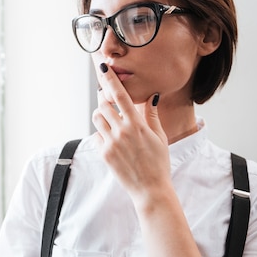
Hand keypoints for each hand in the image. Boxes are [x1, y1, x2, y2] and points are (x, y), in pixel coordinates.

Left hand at [92, 62, 171, 203]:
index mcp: (137, 124)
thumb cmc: (158, 162)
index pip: (120, 95)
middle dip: (105, 100)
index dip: (110, 80)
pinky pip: (97, 135)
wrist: (150, 188)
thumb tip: (152, 96)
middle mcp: (122, 131)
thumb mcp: (159, 136)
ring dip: (101, 115)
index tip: (103, 68)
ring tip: (111, 120)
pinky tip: (112, 139)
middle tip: (109, 101)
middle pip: (103, 104)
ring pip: (97, 118)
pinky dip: (102, 133)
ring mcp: (111, 143)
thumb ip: (152, 115)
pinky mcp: (104, 153)